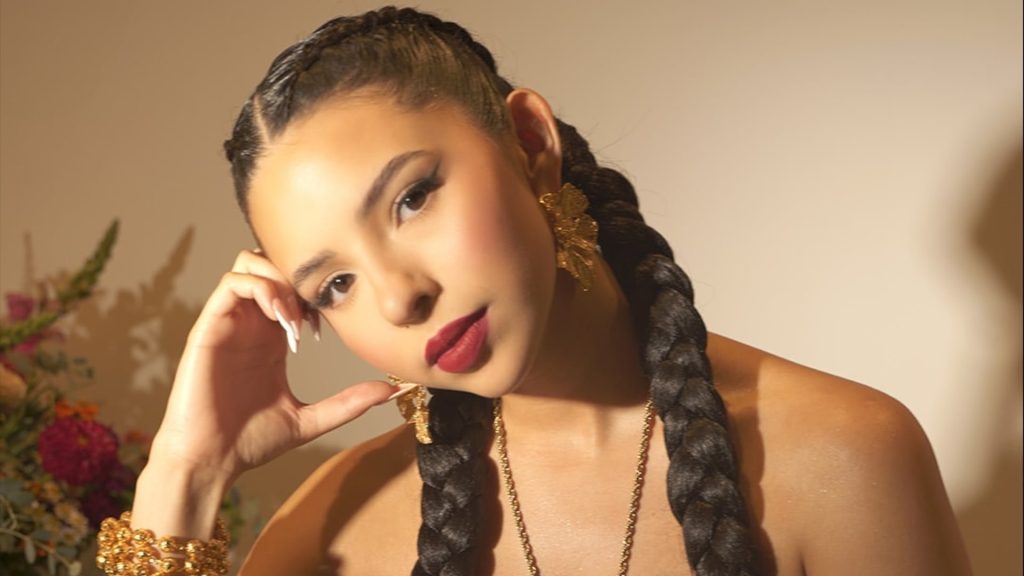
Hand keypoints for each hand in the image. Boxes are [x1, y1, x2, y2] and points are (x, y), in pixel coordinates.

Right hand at [147, 249, 399, 483]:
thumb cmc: (251, 442)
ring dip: (279, 279)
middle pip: (270, 263)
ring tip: (295, 316)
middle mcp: (249, 323)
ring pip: (249, 263)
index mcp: (271, 337)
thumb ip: (348, 403)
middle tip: (314, 312)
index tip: (329, 325)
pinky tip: (281, 321)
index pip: (292, 288)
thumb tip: (392, 391)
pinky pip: (231, 284)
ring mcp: (228, 323)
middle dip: (297, 276)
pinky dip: (261, 290)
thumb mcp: (311, 419)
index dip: (316, 294)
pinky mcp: (209, 328)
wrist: (211, 462)